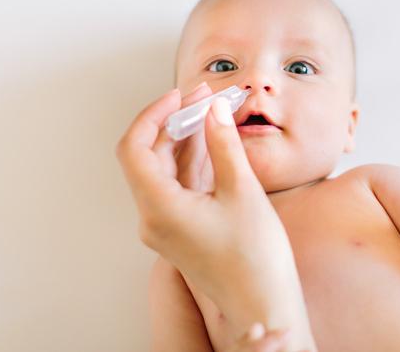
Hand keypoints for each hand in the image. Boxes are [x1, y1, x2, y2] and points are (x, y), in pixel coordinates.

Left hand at [115, 84, 315, 346]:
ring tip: (212, 111)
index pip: (136, 148)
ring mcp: (166, 224)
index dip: (154, 115)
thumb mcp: (243, 191)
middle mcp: (154, 218)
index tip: (179, 95)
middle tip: (203, 96)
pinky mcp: (181, 228)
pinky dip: (193, 161)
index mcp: (160, 208)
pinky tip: (213, 141)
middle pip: (150, 156)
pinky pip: (179, 186)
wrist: (263, 305)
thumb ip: (224, 145)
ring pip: (165, 170)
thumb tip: (214, 109)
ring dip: (186, 140)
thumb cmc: (255, 259)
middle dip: (175, 122)